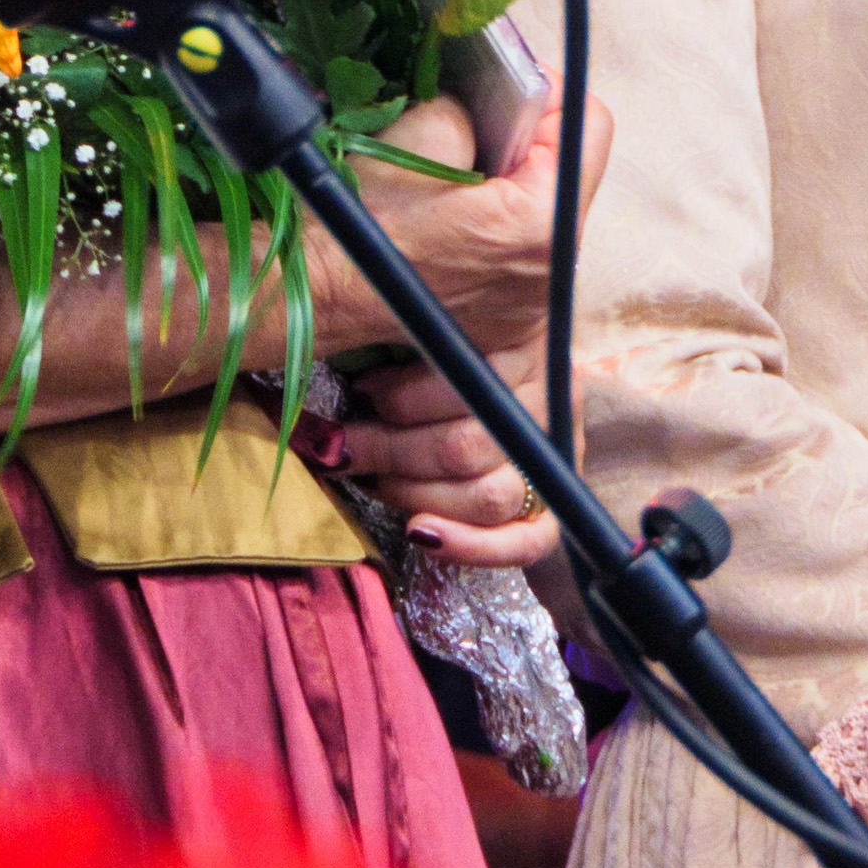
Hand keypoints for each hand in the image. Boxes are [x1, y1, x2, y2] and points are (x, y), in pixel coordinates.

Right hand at [316, 93, 609, 360]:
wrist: (318, 292)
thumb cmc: (363, 218)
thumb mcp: (423, 129)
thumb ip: (478, 104)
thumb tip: (491, 98)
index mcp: (541, 225)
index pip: (589, 127)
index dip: (552, 91)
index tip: (511, 83)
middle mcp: (551, 275)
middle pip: (566, 175)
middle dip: (526, 140)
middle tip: (477, 123)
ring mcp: (531, 305)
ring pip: (542, 214)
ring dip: (510, 183)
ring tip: (458, 173)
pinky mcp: (507, 321)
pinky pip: (520, 253)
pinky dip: (495, 224)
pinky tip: (453, 216)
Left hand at [338, 342, 566, 566]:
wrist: (490, 375)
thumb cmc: (436, 342)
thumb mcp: (420, 322)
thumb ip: (388, 325)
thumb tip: (313, 338)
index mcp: (526, 340)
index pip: (466, 380)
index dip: (403, 396)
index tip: (359, 390)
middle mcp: (550, 399)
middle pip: (466, 445)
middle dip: (389, 449)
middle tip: (341, 445)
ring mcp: (555, 458)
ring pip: (488, 496)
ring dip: (415, 492)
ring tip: (373, 478)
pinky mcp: (550, 506)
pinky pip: (527, 542)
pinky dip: (471, 545)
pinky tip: (420, 532)